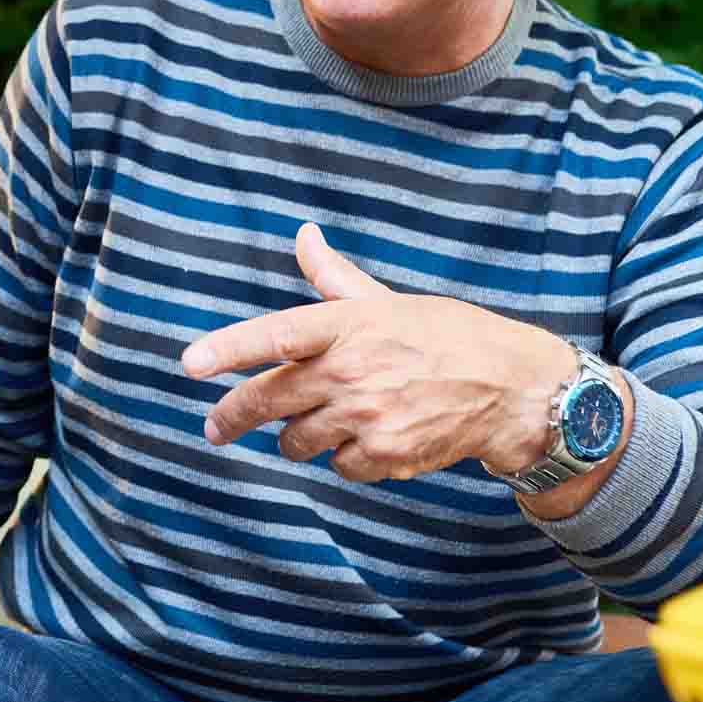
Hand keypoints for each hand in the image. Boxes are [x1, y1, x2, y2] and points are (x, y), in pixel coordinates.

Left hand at [184, 223, 575, 483]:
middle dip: (232, 417)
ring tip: (323, 422)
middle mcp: (353, 370)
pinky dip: (343, 457)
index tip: (190, 364)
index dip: (228, 349)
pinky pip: (337, 465)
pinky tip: (368, 438)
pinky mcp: (386, 455)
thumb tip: (303, 235)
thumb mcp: (388, 300)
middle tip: (214, 427)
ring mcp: (368, 416)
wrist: (512, 389)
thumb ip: (334, 277)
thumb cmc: (446, 336)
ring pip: (297, 440)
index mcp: (350, 325)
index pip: (276, 335)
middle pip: (269, 399)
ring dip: (298, 436)